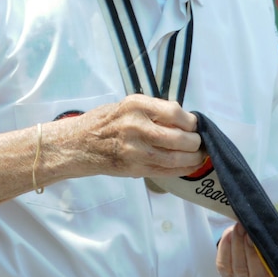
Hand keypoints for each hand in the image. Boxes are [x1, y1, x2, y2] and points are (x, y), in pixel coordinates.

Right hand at [60, 94, 204, 179]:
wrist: (79, 144)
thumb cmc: (104, 123)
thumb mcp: (127, 105)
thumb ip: (154, 110)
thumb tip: (184, 118)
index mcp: (136, 106)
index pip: (176, 112)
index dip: (191, 121)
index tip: (193, 125)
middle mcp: (137, 126)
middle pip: (181, 137)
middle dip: (195, 141)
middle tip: (198, 141)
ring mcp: (136, 150)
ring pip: (177, 157)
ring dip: (193, 157)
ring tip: (198, 155)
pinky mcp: (136, 168)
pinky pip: (167, 171)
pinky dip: (183, 169)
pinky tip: (189, 165)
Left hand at [217, 221, 277, 276]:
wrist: (256, 243)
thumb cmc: (272, 243)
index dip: (255, 258)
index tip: (253, 237)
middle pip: (245, 272)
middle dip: (244, 248)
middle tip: (244, 229)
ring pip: (235, 267)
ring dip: (235, 244)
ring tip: (238, 227)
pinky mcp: (227, 274)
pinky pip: (222, 263)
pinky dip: (225, 247)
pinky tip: (229, 233)